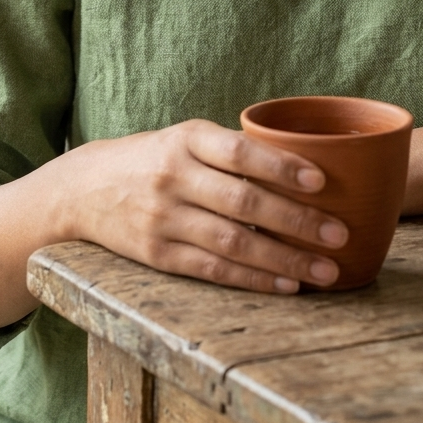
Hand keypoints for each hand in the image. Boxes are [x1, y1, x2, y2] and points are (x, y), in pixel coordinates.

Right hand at [66, 120, 347, 293]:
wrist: (83, 189)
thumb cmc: (155, 158)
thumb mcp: (186, 138)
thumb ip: (233, 150)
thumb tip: (305, 167)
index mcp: (187, 139)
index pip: (239, 152)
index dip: (280, 166)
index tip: (320, 180)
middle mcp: (174, 177)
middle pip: (243, 202)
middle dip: (297, 221)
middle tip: (339, 234)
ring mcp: (164, 219)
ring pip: (233, 243)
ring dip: (283, 259)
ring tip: (325, 270)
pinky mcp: (158, 256)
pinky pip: (213, 270)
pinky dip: (252, 279)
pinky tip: (285, 284)